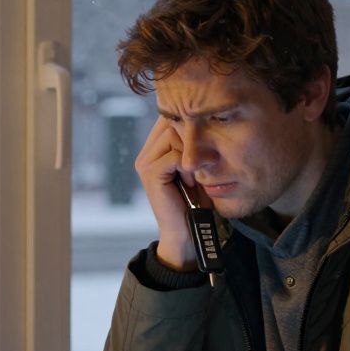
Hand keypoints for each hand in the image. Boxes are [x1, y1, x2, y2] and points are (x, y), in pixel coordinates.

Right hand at [134, 117, 209, 270]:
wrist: (188, 231)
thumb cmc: (196, 200)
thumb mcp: (197, 166)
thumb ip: (193, 144)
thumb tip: (203, 119)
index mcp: (154, 149)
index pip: (169, 119)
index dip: (190, 126)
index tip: (204, 149)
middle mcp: (146, 154)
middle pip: (172, 123)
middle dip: (193, 140)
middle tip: (204, 164)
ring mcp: (145, 163)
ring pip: (174, 136)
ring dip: (192, 154)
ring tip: (196, 175)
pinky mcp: (150, 174)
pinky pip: (175, 156)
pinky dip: (189, 167)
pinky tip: (192, 182)